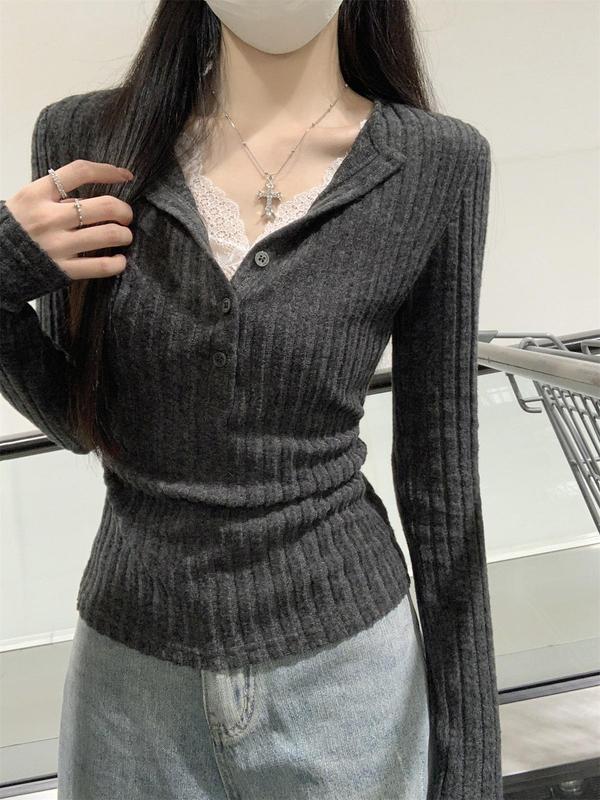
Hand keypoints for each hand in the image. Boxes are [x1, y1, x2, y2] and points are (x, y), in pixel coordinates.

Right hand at [5, 160, 134, 279]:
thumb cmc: (14, 229)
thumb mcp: (25, 202)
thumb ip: (55, 197)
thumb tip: (90, 198)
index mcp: (37, 194)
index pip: (80, 172)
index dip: (109, 171)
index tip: (125, 176)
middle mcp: (49, 218)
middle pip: (105, 206)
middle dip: (124, 211)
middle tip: (126, 216)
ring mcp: (57, 245)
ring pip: (109, 235)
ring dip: (125, 235)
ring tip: (124, 236)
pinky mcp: (63, 270)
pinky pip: (101, 266)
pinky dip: (118, 263)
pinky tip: (120, 261)